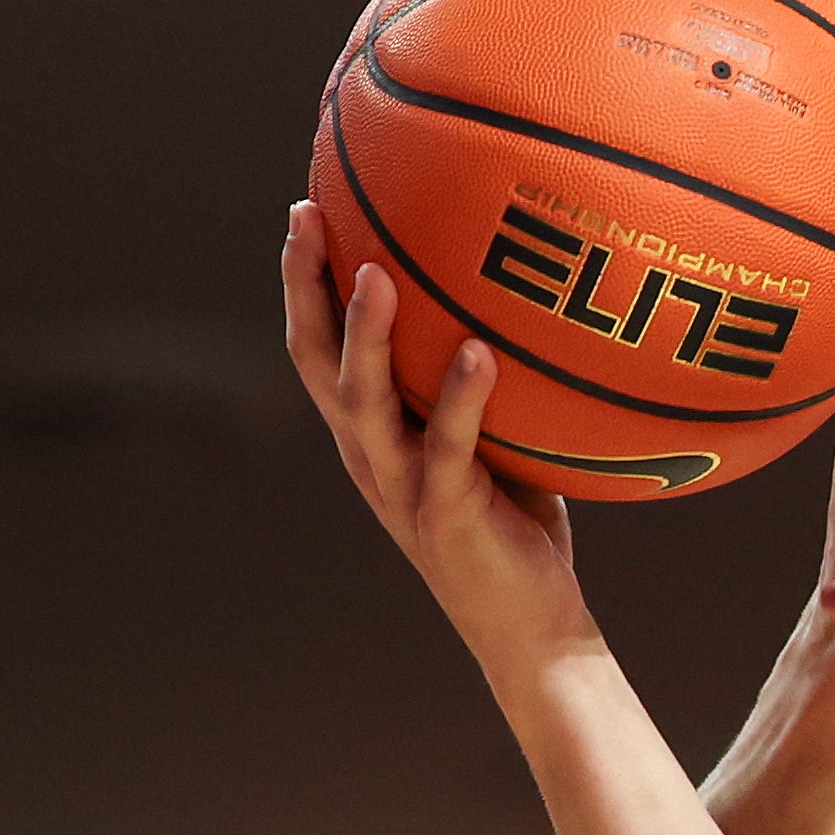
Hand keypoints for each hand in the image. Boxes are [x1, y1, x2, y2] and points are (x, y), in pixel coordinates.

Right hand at [280, 203, 596, 675]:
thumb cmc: (519, 524)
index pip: (318, 346)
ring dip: (366, 336)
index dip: (303, 280)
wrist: (532, 629)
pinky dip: (464, 399)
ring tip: (375, 273)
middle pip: (314, 361)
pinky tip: (482, 353)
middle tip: (307, 213)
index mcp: (372, 434)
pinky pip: (448, 449)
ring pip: (363, 402)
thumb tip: (530, 292)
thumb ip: (491, 377)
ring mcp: (401, 487)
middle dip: (305, 286)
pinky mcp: (445, 516)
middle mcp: (370, 456)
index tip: (307, 205)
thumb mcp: (498, 435)